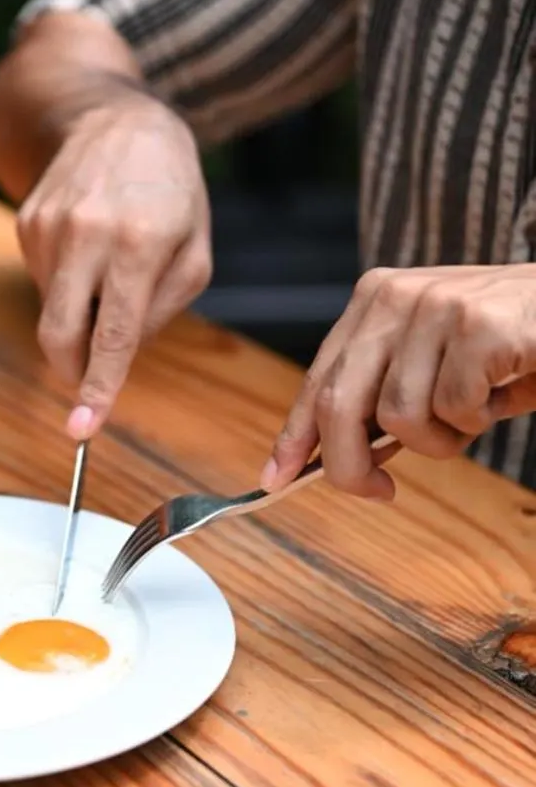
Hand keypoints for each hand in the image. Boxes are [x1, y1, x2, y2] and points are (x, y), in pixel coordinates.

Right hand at [15, 95, 211, 437]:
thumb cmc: (169, 189)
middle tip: (88, 382)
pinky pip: (44, 281)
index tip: (84, 428)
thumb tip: (117, 353)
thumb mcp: (197, 248)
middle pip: (60, 332)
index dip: (98, 385)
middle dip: (71, 369)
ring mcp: (49, 225)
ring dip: (79, 313)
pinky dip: (66, 285)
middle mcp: (87, 232)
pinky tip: (87, 250)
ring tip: (108, 269)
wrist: (116, 119)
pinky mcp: (26, 222)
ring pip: (53, 308)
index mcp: (140, 241)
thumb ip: (163, 308)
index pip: (114, 332)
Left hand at [261, 265, 535, 499]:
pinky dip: (478, 421)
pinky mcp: (477, 326)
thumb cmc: (514, 343)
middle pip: (339, 404)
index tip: (275, 478)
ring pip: (398, 418)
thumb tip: (341, 458)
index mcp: (375, 299)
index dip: (295, 434)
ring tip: (476, 411)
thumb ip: (387, 398)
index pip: (319, 377)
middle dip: (350, 465)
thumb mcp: (437, 364)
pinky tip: (502, 392)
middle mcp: (394, 295)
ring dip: (440, 439)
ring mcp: (434, 306)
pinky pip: (452, 411)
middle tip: (380, 491)